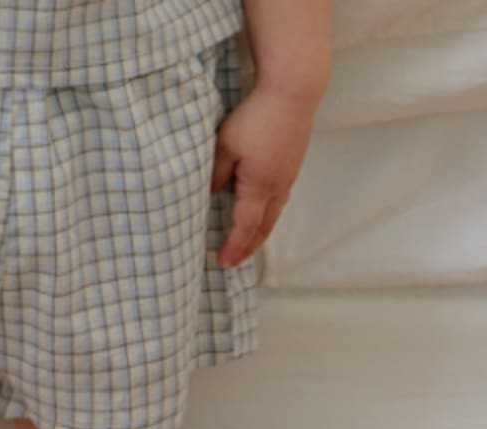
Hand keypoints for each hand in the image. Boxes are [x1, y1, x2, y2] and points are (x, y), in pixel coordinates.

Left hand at [210, 87, 318, 267]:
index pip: (244, 227)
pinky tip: (261, 213)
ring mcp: (288, 176)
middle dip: (248, 248)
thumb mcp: (224, 146)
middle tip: (234, 262)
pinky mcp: (292, 165)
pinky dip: (268, 214)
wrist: (294, 91)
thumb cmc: (256, 116)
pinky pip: (279, 199)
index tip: (223, 262)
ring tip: (247, 244)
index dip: (233, 247)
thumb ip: (214, 174)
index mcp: (259, 187)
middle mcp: (277, 187)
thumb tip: (209, 195)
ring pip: (273, 215)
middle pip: (263, 228)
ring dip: (259, 233)